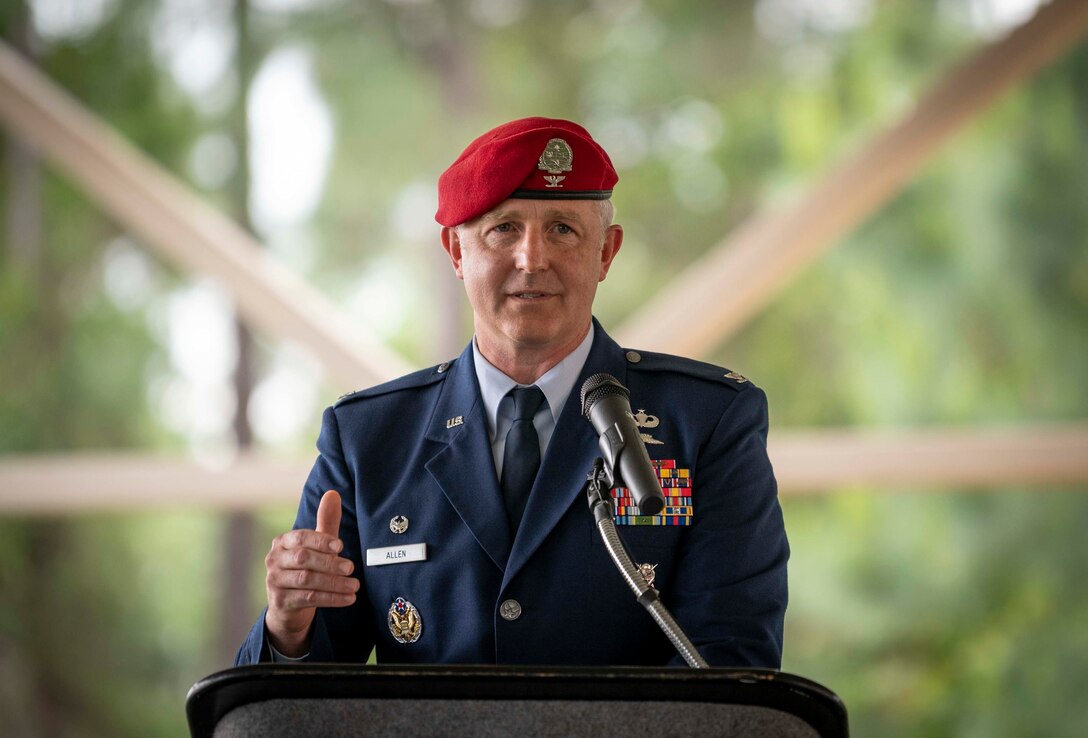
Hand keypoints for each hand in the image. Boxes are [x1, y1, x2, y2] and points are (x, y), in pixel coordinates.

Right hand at [264, 489, 358, 656]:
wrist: (288, 604)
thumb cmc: (307, 567)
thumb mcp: (317, 545)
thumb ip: (326, 522)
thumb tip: (333, 493)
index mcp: (282, 542)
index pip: (300, 537)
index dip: (320, 540)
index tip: (340, 545)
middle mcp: (274, 560)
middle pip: (303, 559)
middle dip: (329, 563)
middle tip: (351, 568)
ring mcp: (274, 581)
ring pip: (307, 580)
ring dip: (334, 583)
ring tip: (354, 585)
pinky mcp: (279, 601)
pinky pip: (308, 599)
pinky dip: (331, 598)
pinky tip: (348, 599)